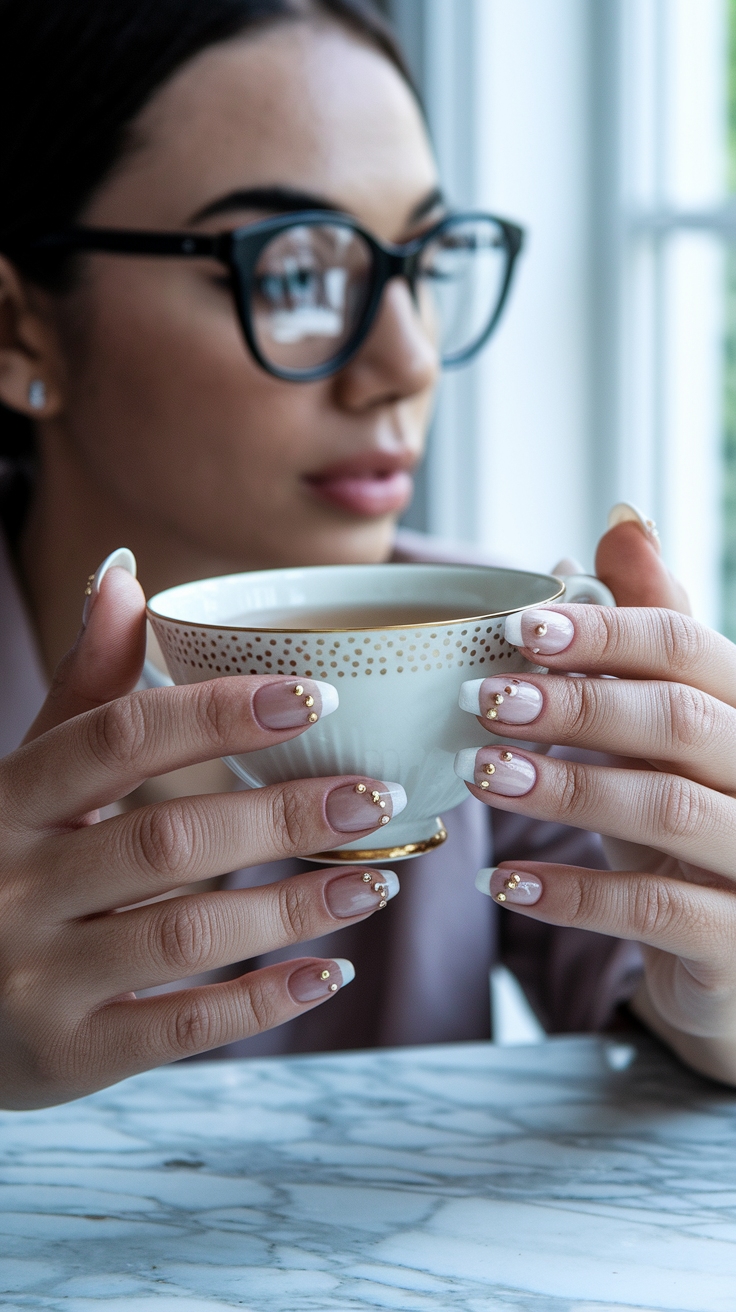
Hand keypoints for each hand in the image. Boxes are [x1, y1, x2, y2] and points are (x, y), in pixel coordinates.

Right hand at [1, 562, 403, 1108]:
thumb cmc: (1, 868)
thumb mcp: (25, 780)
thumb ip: (83, 691)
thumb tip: (124, 574)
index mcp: (6, 802)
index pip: (115, 738)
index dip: (217, 712)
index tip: (314, 696)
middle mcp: (12, 886)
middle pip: (166, 838)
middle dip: (282, 814)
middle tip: (375, 795)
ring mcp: (34, 977)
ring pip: (184, 932)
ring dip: (293, 906)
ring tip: (376, 882)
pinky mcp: (66, 1055)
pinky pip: (179, 1028)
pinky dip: (263, 1001)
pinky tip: (328, 972)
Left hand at [457, 514, 735, 1083]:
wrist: (727, 955)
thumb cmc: (686, 821)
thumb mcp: (667, 727)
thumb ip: (651, 631)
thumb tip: (619, 525)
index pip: (688, 645)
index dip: (603, 630)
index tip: (518, 627)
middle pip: (678, 717)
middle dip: (575, 702)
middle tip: (483, 699)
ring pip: (667, 807)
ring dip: (564, 787)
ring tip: (481, 775)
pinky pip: (654, 910)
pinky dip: (570, 896)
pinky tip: (503, 882)